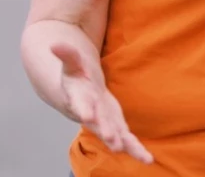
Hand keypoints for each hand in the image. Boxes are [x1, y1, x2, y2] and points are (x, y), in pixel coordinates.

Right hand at [51, 43, 153, 164]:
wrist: (78, 95)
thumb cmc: (76, 78)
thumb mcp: (72, 64)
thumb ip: (67, 55)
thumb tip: (55, 44)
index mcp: (80, 98)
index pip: (81, 104)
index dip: (84, 109)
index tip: (87, 116)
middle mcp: (92, 114)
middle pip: (100, 124)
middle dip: (107, 132)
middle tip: (115, 142)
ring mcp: (104, 122)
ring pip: (116, 136)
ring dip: (127, 145)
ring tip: (142, 157)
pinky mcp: (116, 125)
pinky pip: (126, 138)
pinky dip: (136, 149)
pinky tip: (148, 159)